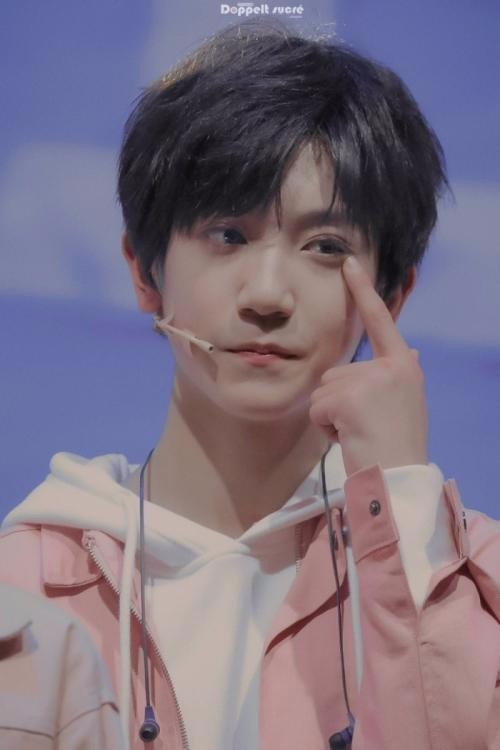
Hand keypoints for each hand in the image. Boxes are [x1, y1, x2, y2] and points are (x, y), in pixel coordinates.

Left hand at [309, 256, 427, 476]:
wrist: (400, 478)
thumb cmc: (399, 445)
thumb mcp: (408, 403)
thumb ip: (401, 374)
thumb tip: (409, 349)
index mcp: (403, 365)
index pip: (380, 321)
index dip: (363, 291)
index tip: (348, 263)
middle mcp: (390, 366)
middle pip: (336, 371)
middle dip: (338, 401)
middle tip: (363, 426)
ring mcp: (369, 381)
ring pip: (323, 390)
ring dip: (331, 415)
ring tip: (357, 433)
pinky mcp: (349, 398)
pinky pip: (317, 408)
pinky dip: (325, 427)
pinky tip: (348, 438)